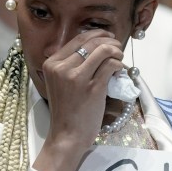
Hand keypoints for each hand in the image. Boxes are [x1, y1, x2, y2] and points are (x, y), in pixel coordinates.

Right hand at [32, 29, 125, 170]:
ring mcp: (76, 77)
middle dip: (108, 40)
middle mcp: (61, 67)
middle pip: (91, 42)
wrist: (67, 135)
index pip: (77, 39)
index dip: (96, 34)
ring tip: (120, 57)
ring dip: (116, 50)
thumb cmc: (67, 111)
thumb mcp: (60, 83)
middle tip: (117, 46)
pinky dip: (118, 64)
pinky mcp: (92, 87)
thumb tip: (94, 47)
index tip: (107, 37)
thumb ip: (70, 65)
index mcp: (52, 64)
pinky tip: (119, 70)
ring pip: (103, 50)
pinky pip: (110, 65)